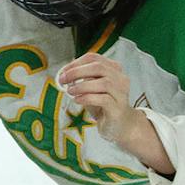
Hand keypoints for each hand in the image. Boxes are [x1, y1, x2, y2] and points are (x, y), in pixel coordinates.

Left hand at [57, 53, 170, 174]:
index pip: (94, 58)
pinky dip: (87, 98)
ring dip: (82, 86)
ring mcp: (121, 94)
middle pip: (99, 67)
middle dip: (77, 72)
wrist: (121, 126)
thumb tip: (64, 74)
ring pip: (104, 83)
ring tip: (70, 91)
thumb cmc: (104, 106)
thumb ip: (82, 80)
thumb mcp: (92, 90)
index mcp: (114, 70)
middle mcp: (120, 79)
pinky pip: (104, 99)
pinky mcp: (118, 108)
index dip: (76, 63)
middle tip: (63, 80)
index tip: (63, 72)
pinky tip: (77, 100)